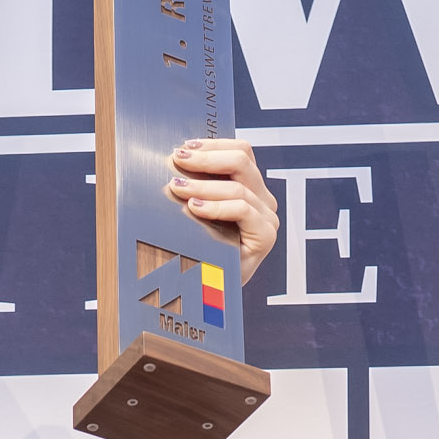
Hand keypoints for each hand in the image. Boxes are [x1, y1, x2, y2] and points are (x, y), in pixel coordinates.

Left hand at [168, 139, 278, 284]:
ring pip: (239, 186)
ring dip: (203, 184)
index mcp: (249, 187)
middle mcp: (262, 199)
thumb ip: (193, 183)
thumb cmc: (195, 248)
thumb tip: (172, 155)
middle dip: (206, 158)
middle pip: (242, 161)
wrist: (206, 293)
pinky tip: (195, 207)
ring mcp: (267, 217)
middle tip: (177, 160)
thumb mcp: (193, 209)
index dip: (213, 145)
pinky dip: (216, 206)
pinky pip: (242, 209)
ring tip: (176, 188)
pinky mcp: (265, 236)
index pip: (241, 151)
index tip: (184, 148)